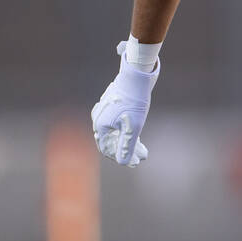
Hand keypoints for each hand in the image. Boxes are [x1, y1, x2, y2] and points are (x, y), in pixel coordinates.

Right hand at [91, 41, 159, 166]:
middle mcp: (98, 119)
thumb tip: (125, 163)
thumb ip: (127, 146)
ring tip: (142, 148)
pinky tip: (135, 134)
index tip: (137, 162)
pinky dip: (125, 131)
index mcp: (100, 126)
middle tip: (142, 156)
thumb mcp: (133, 127)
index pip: (108, 149)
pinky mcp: (110, 106)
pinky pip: (116, 124)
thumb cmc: (134, 102)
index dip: (122, 157)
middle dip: (128, 150)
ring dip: (127, 141)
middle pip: (112, 141)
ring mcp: (103, 112)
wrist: (136, 76)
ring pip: (114, 132)